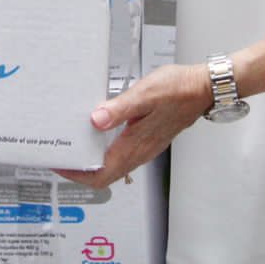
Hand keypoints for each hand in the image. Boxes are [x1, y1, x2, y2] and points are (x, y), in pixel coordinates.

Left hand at [54, 62, 209, 188]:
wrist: (204, 88)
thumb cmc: (179, 89)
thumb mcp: (145, 94)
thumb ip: (119, 109)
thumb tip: (96, 120)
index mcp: (136, 145)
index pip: (101, 175)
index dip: (77, 174)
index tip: (60, 164)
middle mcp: (140, 151)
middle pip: (104, 174)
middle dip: (80, 169)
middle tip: (61, 154)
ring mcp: (145, 147)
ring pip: (113, 166)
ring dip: (92, 160)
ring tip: (75, 144)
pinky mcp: (148, 139)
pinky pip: (121, 154)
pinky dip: (104, 151)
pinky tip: (97, 133)